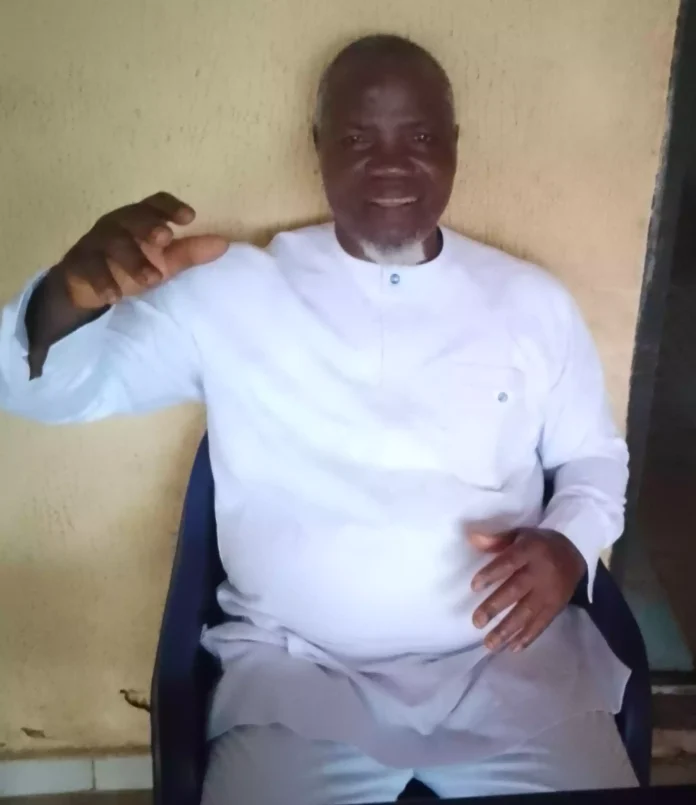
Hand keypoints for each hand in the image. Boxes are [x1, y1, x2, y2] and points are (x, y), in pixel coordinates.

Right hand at [56, 191, 227, 309]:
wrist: (88, 285)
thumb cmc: (131, 266)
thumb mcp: (164, 260)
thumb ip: (191, 252)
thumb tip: (224, 244)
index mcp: (139, 219)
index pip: (154, 203)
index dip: (169, 207)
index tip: (189, 217)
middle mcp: (117, 224)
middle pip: (131, 217)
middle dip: (148, 225)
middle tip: (165, 238)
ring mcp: (96, 242)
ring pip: (112, 243)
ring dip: (133, 261)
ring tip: (152, 280)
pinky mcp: (79, 263)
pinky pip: (89, 268)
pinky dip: (103, 281)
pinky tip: (115, 297)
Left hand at [470, 528, 585, 652]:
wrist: (575, 555)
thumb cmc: (539, 544)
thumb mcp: (520, 535)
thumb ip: (496, 540)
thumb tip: (471, 538)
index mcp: (531, 550)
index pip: (509, 562)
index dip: (492, 574)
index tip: (474, 587)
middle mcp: (542, 572)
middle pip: (516, 590)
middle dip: (495, 607)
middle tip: (477, 622)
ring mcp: (551, 592)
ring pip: (528, 612)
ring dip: (508, 629)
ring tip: (489, 644)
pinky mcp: (557, 607)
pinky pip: (542, 624)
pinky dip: (527, 637)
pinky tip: (511, 648)